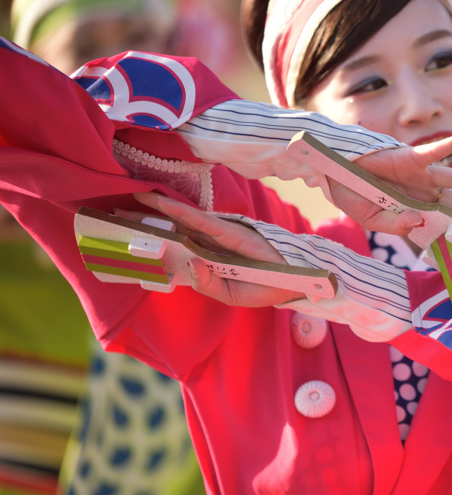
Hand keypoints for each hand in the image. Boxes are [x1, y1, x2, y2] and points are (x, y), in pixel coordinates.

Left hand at [130, 192, 303, 306]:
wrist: (294, 281)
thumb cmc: (262, 287)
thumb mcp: (229, 295)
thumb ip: (207, 284)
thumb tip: (190, 265)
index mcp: (204, 261)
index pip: (172, 248)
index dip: (150, 241)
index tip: (123, 236)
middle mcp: (206, 245)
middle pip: (171, 229)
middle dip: (146, 220)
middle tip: (115, 211)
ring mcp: (217, 236)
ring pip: (181, 219)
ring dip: (157, 209)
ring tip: (132, 199)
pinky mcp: (229, 230)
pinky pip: (200, 219)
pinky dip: (180, 210)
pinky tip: (161, 203)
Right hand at [341, 129, 451, 233]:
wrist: (332, 172)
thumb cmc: (351, 194)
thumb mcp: (371, 219)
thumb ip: (394, 225)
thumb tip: (418, 222)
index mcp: (416, 212)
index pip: (449, 228)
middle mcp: (425, 195)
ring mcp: (420, 176)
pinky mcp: (410, 158)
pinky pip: (436, 149)